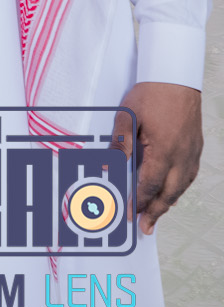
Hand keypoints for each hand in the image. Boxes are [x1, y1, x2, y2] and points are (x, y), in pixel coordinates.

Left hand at [114, 81, 201, 235]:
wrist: (176, 79)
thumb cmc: (151, 95)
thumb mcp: (127, 117)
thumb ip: (120, 144)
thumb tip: (111, 167)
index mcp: (164, 151)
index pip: (148, 185)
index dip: (137, 202)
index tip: (128, 214)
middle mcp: (181, 157)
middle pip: (168, 192)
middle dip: (155, 211)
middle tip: (145, 227)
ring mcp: (192, 153)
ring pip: (181, 186)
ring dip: (168, 202)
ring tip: (156, 215)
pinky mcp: (196, 147)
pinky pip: (189, 175)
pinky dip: (179, 188)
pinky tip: (172, 192)